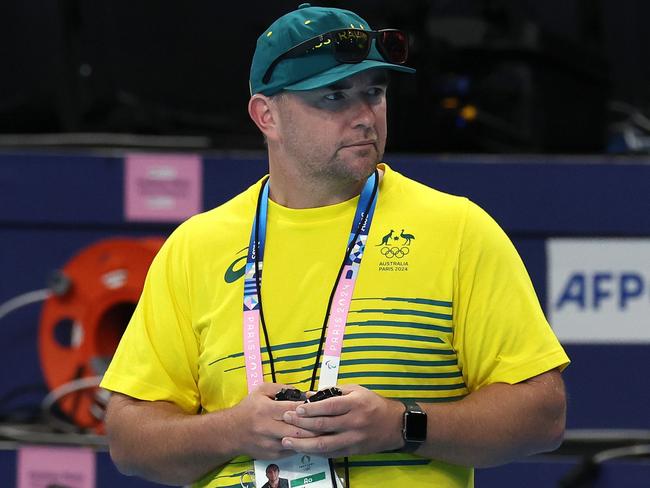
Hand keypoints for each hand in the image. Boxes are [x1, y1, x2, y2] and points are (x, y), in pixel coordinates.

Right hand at [230, 383, 317, 459]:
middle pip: (297, 429)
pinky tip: (311, 440)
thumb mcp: (261, 391)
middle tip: (327, 420)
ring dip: (311, 437)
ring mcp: (270, 443)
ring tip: (324, 431)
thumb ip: (281, 388)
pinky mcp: (272, 454)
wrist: (230, 432)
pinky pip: (292, 451)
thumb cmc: (248, 408)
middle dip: (314, 425)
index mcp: (266, 410)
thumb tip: (302, 393)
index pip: (293, 409)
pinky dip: (303, 445)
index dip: (308, 408)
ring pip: (297, 442)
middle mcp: (268, 428)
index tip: (320, 405)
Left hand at [280, 385, 404, 456]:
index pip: (330, 407)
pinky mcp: (352, 451)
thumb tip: (310, 395)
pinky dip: (315, 452)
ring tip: (287, 441)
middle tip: (285, 419)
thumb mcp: (357, 390)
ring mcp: (352, 439)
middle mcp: (353, 422)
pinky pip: (330, 454)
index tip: (297, 408)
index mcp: (354, 404)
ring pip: (324, 444)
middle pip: (323, 425)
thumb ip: (333, 391)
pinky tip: (302, 449)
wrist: (395, 425)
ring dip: (303, 443)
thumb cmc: (373, 404)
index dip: (312, 409)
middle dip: (301, 424)